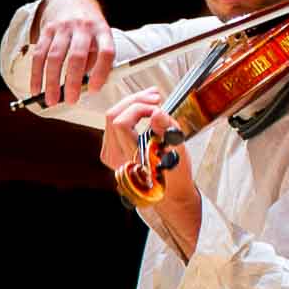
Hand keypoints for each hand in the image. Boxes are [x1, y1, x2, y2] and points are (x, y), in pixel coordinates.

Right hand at [27, 0, 114, 106]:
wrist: (70, 0)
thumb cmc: (88, 28)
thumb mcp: (100, 38)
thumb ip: (96, 60)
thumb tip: (86, 87)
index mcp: (102, 30)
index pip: (106, 52)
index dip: (101, 72)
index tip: (94, 89)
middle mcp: (83, 27)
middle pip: (77, 56)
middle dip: (73, 81)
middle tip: (71, 100)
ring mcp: (63, 28)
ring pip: (54, 57)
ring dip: (52, 81)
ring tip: (51, 99)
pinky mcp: (46, 31)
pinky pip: (39, 55)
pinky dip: (36, 74)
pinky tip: (36, 88)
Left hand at [100, 91, 196, 206]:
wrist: (169, 192)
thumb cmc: (175, 176)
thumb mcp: (178, 153)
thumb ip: (167, 131)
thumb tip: (157, 113)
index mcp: (131, 160)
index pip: (121, 124)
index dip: (138, 109)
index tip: (157, 106)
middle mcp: (115, 158)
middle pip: (113, 117)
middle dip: (135, 101)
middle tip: (155, 96)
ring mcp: (110, 155)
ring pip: (111, 118)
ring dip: (132, 104)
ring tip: (152, 99)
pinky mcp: (110, 150)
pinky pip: (113, 124)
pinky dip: (128, 113)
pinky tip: (144, 109)